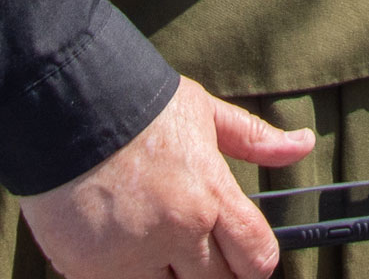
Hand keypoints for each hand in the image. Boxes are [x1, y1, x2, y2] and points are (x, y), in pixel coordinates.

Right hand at [16, 76, 313, 278]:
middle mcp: (176, 234)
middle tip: (198, 250)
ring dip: (168, 274)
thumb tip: (303, 143)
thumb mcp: (206, 113)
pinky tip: (120, 249)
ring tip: (158, 245)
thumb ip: (254, 138)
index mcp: (211, 196)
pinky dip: (127, 274)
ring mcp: (130, 257)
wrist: (65, 106)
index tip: (246, 256)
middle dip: (215, 272)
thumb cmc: (140, 107)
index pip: (256, 258)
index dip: (256, 262)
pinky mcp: (87, 271)